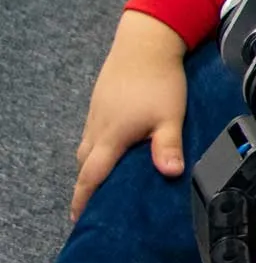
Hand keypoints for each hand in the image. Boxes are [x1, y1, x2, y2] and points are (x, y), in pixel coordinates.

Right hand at [73, 11, 188, 219]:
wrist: (146, 44)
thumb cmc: (159, 81)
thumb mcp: (169, 115)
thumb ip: (167, 146)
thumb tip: (170, 174)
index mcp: (111, 137)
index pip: (92, 176)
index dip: (83, 199)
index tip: (78, 218)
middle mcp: (97, 129)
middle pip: (85, 166)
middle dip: (85, 187)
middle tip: (92, 207)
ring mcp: (96, 115)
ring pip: (87, 149)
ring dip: (92, 168)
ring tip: (103, 184)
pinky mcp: (100, 104)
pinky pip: (92, 134)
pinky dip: (97, 149)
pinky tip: (112, 151)